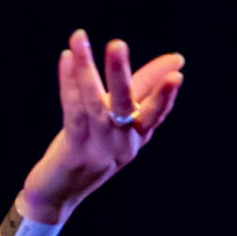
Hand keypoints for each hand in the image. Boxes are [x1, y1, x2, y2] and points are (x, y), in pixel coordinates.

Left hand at [19, 29, 183, 222]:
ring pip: (94, 103)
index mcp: (137, 137)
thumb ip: (137, 95)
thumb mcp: (118, 126)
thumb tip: (174, 63)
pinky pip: (72, 111)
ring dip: (85, 68)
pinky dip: (68, 83)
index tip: (177, 64)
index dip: (165, 88)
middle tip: (117, 44)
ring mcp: (99, 149)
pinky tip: (66, 60)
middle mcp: (123, 144)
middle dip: (121, 73)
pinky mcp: (75, 152)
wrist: (59, 196)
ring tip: (79, 39)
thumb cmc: (89, 151)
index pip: (156, 109)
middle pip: (126, 105)